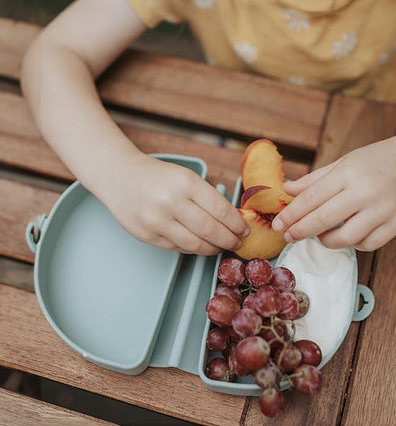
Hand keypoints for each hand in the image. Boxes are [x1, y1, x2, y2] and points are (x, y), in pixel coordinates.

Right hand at [103, 153, 249, 254]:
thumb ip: (207, 198)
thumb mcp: (186, 177)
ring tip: (221, 247)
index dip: (237, 224)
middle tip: (237, 242)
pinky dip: (194, 249)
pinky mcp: (147, 236)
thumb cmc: (157, 177)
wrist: (120, 177)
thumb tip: (233, 221)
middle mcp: (171, 202)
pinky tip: (201, 245)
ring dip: (214, 249)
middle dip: (230, 240)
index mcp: (186, 183)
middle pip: (211, 231)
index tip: (244, 230)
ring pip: (196, 245)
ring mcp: (157, 221)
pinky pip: (178, 248)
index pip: (221, 210)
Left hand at [272, 128, 395, 250]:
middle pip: (324, 220)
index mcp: (348, 173)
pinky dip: (353, 244)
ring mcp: (383, 210)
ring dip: (326, 241)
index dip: (291, 214)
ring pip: (346, 238)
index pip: (311, 198)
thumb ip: (314, 179)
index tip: (278, 224)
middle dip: (300, 231)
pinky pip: (368, 244)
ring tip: (318, 236)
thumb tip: (286, 189)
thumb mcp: (343, 163)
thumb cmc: (375, 160)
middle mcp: (365, 192)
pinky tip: (345, 236)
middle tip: (288, 236)